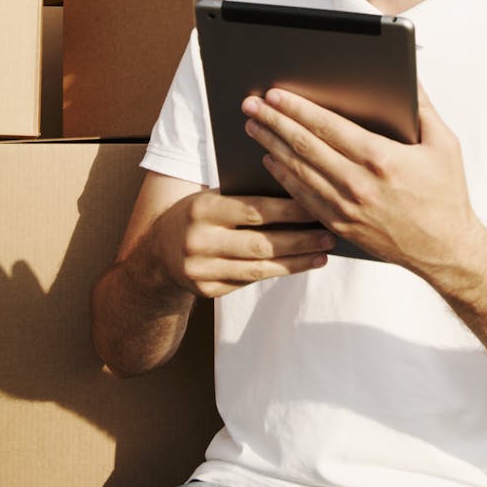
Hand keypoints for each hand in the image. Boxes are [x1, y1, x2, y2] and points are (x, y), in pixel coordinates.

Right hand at [145, 190, 334, 298]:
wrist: (157, 253)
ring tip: (323, 252)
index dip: (288, 210)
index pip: (252, 210)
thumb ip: (243, 197)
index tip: (316, 206)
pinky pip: (249, 281)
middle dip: (299, 240)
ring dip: (296, 261)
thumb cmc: (197, 215)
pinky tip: (300, 265)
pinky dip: (277, 272)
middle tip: (330, 234)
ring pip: (258, 268)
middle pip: (259, 243)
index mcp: (202, 209)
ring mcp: (200, 270)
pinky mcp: (206, 290)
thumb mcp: (211, 198)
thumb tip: (296, 195)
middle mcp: (199, 241)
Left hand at [242, 84, 481, 276]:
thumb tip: (409, 76)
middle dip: (274, 121)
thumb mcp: (444, 144)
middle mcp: (358, 182)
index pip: (326, 126)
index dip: (297, 108)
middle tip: (250, 105)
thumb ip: (422, 107)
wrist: (445, 250)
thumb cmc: (446, 194)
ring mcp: (346, 207)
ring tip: (253, 127)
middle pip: (304, 145)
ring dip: (271, 146)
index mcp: (380, 157)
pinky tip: (271, 161)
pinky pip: (304, 198)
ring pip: (298, 170)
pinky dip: (284, 177)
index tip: (275, 94)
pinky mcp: (340, 226)